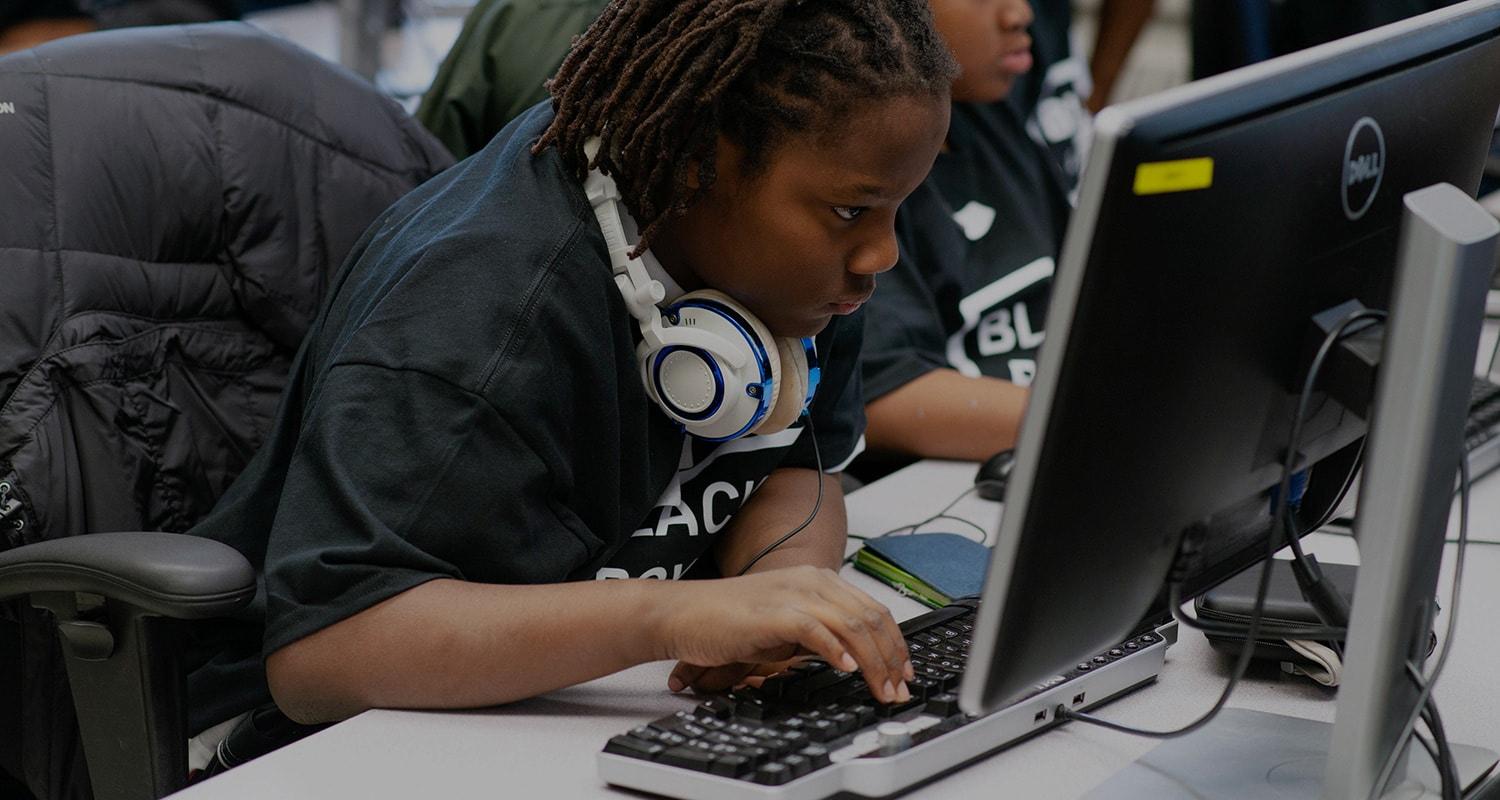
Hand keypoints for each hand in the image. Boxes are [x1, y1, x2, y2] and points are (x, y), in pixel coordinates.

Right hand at [658, 566, 913, 702]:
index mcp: (818, 580)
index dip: (895, 644)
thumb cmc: (730, 623)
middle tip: (898, 690)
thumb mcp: (786, 625)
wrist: (684, 614)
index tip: (904, 673)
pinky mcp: (774, 612)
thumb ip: (820, 633)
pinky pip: (816, 629)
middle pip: (870, 618)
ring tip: (879, 688)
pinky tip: (847, 669)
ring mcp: (793, 593)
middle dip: (892, 658)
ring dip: (873, 662)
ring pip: (851, 624)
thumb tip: (854, 659)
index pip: (872, 610)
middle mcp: (812, 581)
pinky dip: (837, 650)